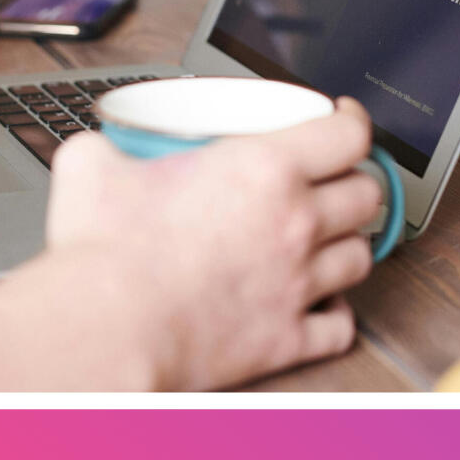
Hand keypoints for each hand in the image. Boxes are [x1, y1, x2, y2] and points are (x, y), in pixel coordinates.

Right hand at [44, 98, 380, 389]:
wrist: (106, 331)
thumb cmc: (105, 252)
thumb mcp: (93, 165)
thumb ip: (106, 147)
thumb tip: (98, 149)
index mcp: (263, 168)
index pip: (347, 135)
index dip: (354, 121)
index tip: (344, 119)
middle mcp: (295, 223)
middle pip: (366, 194)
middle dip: (355, 183)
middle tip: (333, 180)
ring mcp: (297, 284)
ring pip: (361, 257)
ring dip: (347, 244)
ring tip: (326, 240)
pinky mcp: (285, 340)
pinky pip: (340, 326)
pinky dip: (336, 313)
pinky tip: (320, 303)